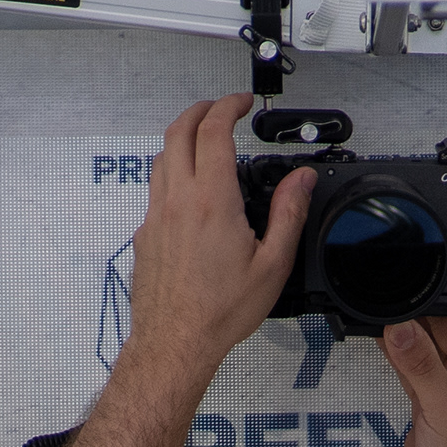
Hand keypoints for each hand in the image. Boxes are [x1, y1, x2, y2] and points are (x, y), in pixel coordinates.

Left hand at [116, 95, 308, 396]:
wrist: (175, 342)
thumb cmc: (218, 312)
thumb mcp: (272, 264)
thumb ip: (289, 214)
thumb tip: (301, 181)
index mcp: (212, 201)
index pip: (214, 131)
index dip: (228, 107)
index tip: (241, 104)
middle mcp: (178, 201)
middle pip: (178, 132)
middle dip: (201, 110)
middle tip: (220, 109)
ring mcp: (156, 216)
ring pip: (161, 158)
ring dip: (182, 138)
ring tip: (203, 141)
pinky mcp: (145, 234)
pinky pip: (156, 190)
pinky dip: (172, 174)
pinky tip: (189, 190)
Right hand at [379, 277, 446, 446]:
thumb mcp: (446, 406)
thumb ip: (421, 365)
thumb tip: (401, 328)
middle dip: (441, 304)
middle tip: (417, 278)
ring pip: (435, 344)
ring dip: (416, 328)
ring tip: (394, 301)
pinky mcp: (429, 403)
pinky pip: (414, 365)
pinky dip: (399, 351)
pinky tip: (382, 331)